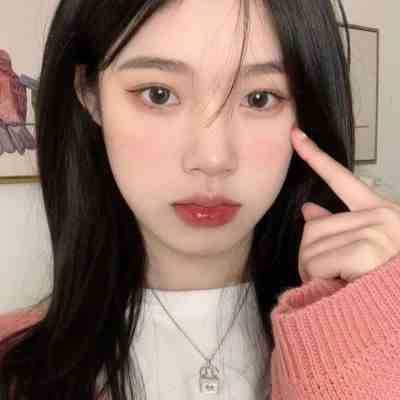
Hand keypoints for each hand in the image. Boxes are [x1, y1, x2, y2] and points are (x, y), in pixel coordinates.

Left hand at [291, 127, 399, 283]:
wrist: (399, 307)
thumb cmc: (387, 281)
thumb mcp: (369, 247)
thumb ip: (340, 227)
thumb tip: (309, 210)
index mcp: (380, 211)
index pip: (341, 177)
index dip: (315, 156)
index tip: (295, 135)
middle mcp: (381, 215)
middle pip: (314, 226)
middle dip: (310, 256)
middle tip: (324, 275)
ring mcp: (376, 231)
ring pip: (311, 246)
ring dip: (312, 271)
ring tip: (333, 283)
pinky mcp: (367, 250)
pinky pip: (318, 262)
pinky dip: (318, 279)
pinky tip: (339, 285)